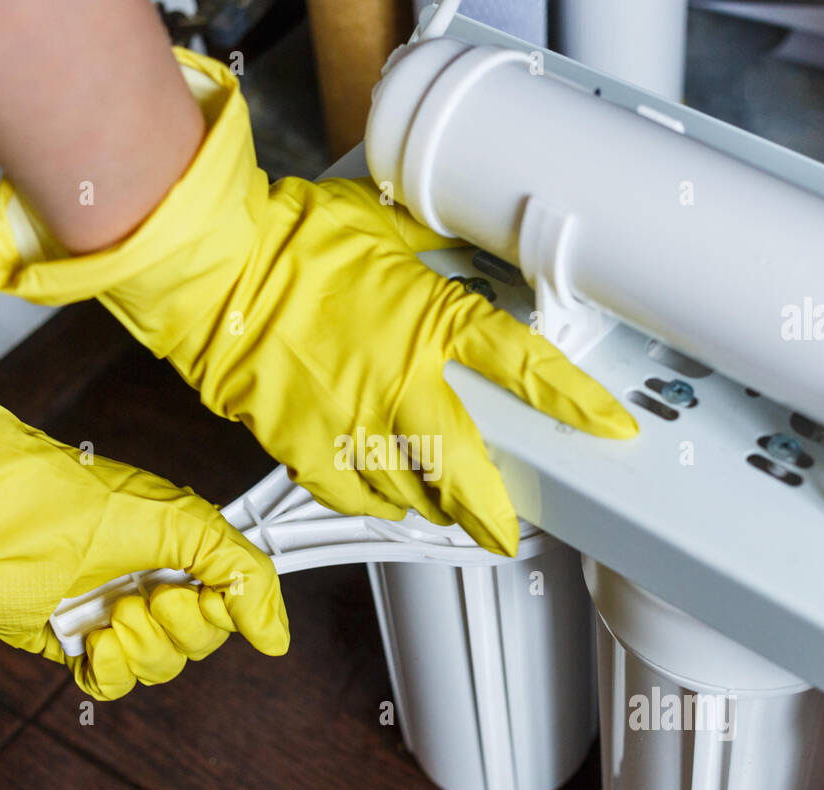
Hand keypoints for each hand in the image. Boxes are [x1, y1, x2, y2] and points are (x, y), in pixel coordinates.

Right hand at [0, 48, 635, 556]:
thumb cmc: (287, 241)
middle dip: (492, 512)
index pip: (524, 366)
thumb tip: (450, 243)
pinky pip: (353, 496)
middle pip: (468, 470)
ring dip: (430, 505)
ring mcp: (353, 421)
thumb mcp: (376, 225)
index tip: (610, 427)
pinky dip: (372, 503)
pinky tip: (380, 501)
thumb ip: (425, 247)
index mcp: (430, 320)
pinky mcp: (306, 446)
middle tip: (503, 530)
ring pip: (411, 493)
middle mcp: (401, 382)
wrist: (213, 273)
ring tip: (437, 508)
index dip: (576, 402)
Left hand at [0, 353, 287, 699]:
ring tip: (114, 613)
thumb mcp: (183, 524)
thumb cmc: (75, 500)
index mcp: (179, 548)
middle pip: (198, 642)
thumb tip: (278, 640)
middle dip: (179, 627)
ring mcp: (109, 612)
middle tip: (148, 596)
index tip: (203, 593)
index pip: (231, 603)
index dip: (226, 611)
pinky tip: (95, 643)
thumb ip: (244, 574)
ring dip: (144, 648)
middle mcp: (148, 581)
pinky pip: (112, 683)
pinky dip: (111, 671)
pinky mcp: (70, 640)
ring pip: (159, 666)